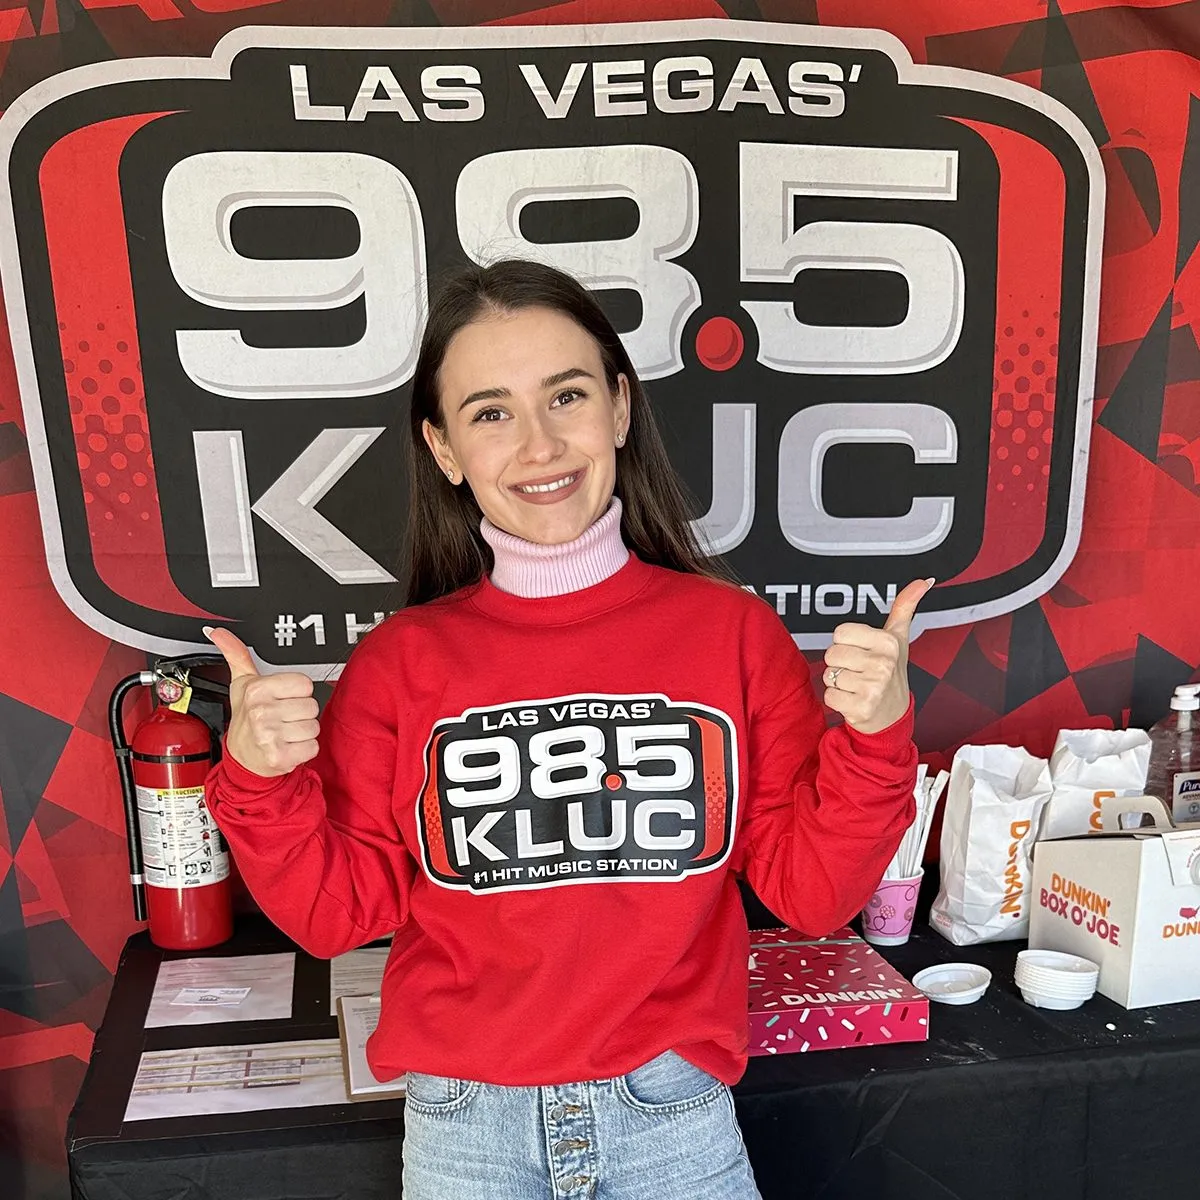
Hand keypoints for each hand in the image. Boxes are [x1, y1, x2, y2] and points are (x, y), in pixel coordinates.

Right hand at [203, 626, 320, 776]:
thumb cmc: (247, 720)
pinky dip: (304, 749)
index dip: (297, 693)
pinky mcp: (279, 756)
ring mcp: (269, 736)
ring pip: (314, 726)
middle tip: (282, 718)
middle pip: (311, 706)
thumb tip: (219, 632)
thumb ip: (236, 654)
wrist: (242, 759)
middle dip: (300, 714)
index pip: (305, 684)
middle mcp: (262, 712)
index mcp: (257, 690)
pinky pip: (312, 746)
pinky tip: (287, 746)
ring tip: (284, 732)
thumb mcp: (242, 684)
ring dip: (303, 732)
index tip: (281, 700)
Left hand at [821, 578, 933, 734]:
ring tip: (856, 685)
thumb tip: (924, 581)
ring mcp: (873, 686)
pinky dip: (836, 700)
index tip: (861, 651)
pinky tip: (853, 700)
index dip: (846, 643)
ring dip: (838, 682)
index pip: (840, 632)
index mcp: (888, 642)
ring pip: (828, 674)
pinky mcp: (862, 707)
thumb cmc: (891, 674)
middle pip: (831, 653)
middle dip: (840, 664)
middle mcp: (882, 663)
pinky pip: (829, 696)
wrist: (893, 715)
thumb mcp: (898, 638)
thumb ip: (905, 607)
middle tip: (858, 671)